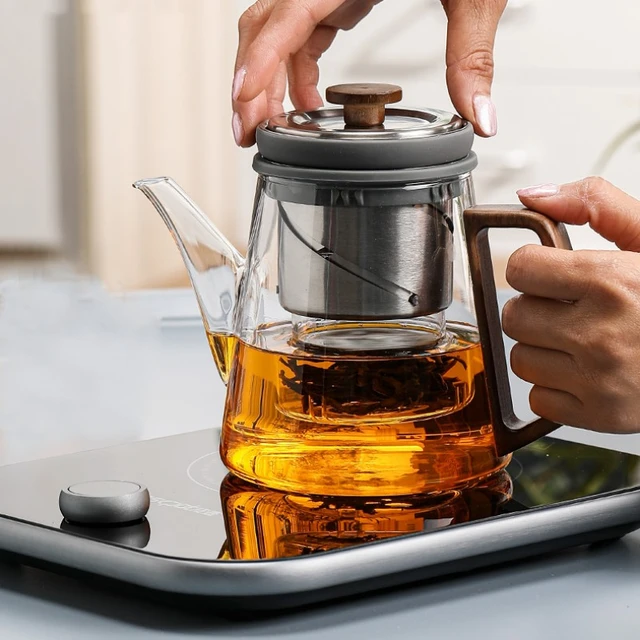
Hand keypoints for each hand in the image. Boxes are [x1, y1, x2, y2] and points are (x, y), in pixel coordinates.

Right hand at [232, 0, 506, 146]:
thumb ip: (471, 55)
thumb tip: (478, 115)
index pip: (286, 18)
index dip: (260, 63)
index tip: (245, 102)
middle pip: (265, 28)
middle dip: (251, 83)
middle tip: (248, 132)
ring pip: (276, 33)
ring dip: (268, 81)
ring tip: (269, 126)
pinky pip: (302, 34)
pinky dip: (298, 71)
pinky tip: (307, 100)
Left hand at [502, 178, 639, 433]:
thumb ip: (596, 206)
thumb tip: (532, 196)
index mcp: (612, 282)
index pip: (519, 269)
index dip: (534, 267)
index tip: (551, 272)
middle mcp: (601, 335)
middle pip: (514, 316)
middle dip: (536, 308)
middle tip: (570, 308)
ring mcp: (599, 382)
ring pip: (520, 360)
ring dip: (542, 349)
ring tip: (582, 340)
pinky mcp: (600, 417)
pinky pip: (537, 399)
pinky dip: (555, 388)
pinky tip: (587, 372)